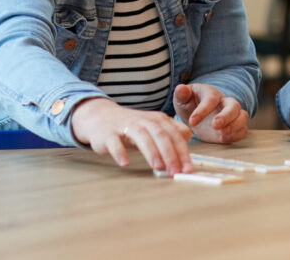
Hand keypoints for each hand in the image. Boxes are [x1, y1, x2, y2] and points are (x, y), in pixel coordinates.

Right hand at [70, 97, 192, 173]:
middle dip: (170, 154)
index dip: (183, 152)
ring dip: (151, 152)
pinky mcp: (109, 134)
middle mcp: (144, 121)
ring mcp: (126, 126)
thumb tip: (187, 144)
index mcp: (158, 120)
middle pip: (161, 135)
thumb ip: (171, 134)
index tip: (188, 169)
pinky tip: (124, 163)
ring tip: (157, 167)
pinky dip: (120, 152)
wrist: (102, 117)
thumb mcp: (155, 127)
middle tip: (175, 172)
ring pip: (141, 137)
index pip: (175, 135)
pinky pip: (114, 142)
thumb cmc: (133, 126)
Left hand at [174, 83, 248, 143]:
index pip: (211, 99)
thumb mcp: (182, 98)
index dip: (203, 110)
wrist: (195, 113)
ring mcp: (231, 115)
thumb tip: (181, 88)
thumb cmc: (189, 104)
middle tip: (215, 126)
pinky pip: (242, 129)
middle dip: (226, 116)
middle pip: (234, 105)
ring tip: (221, 135)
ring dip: (234, 126)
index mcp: (211, 94)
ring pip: (242, 117)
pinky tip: (223, 140)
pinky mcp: (233, 127)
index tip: (192, 122)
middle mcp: (224, 102)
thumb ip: (181, 94)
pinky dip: (236, 135)